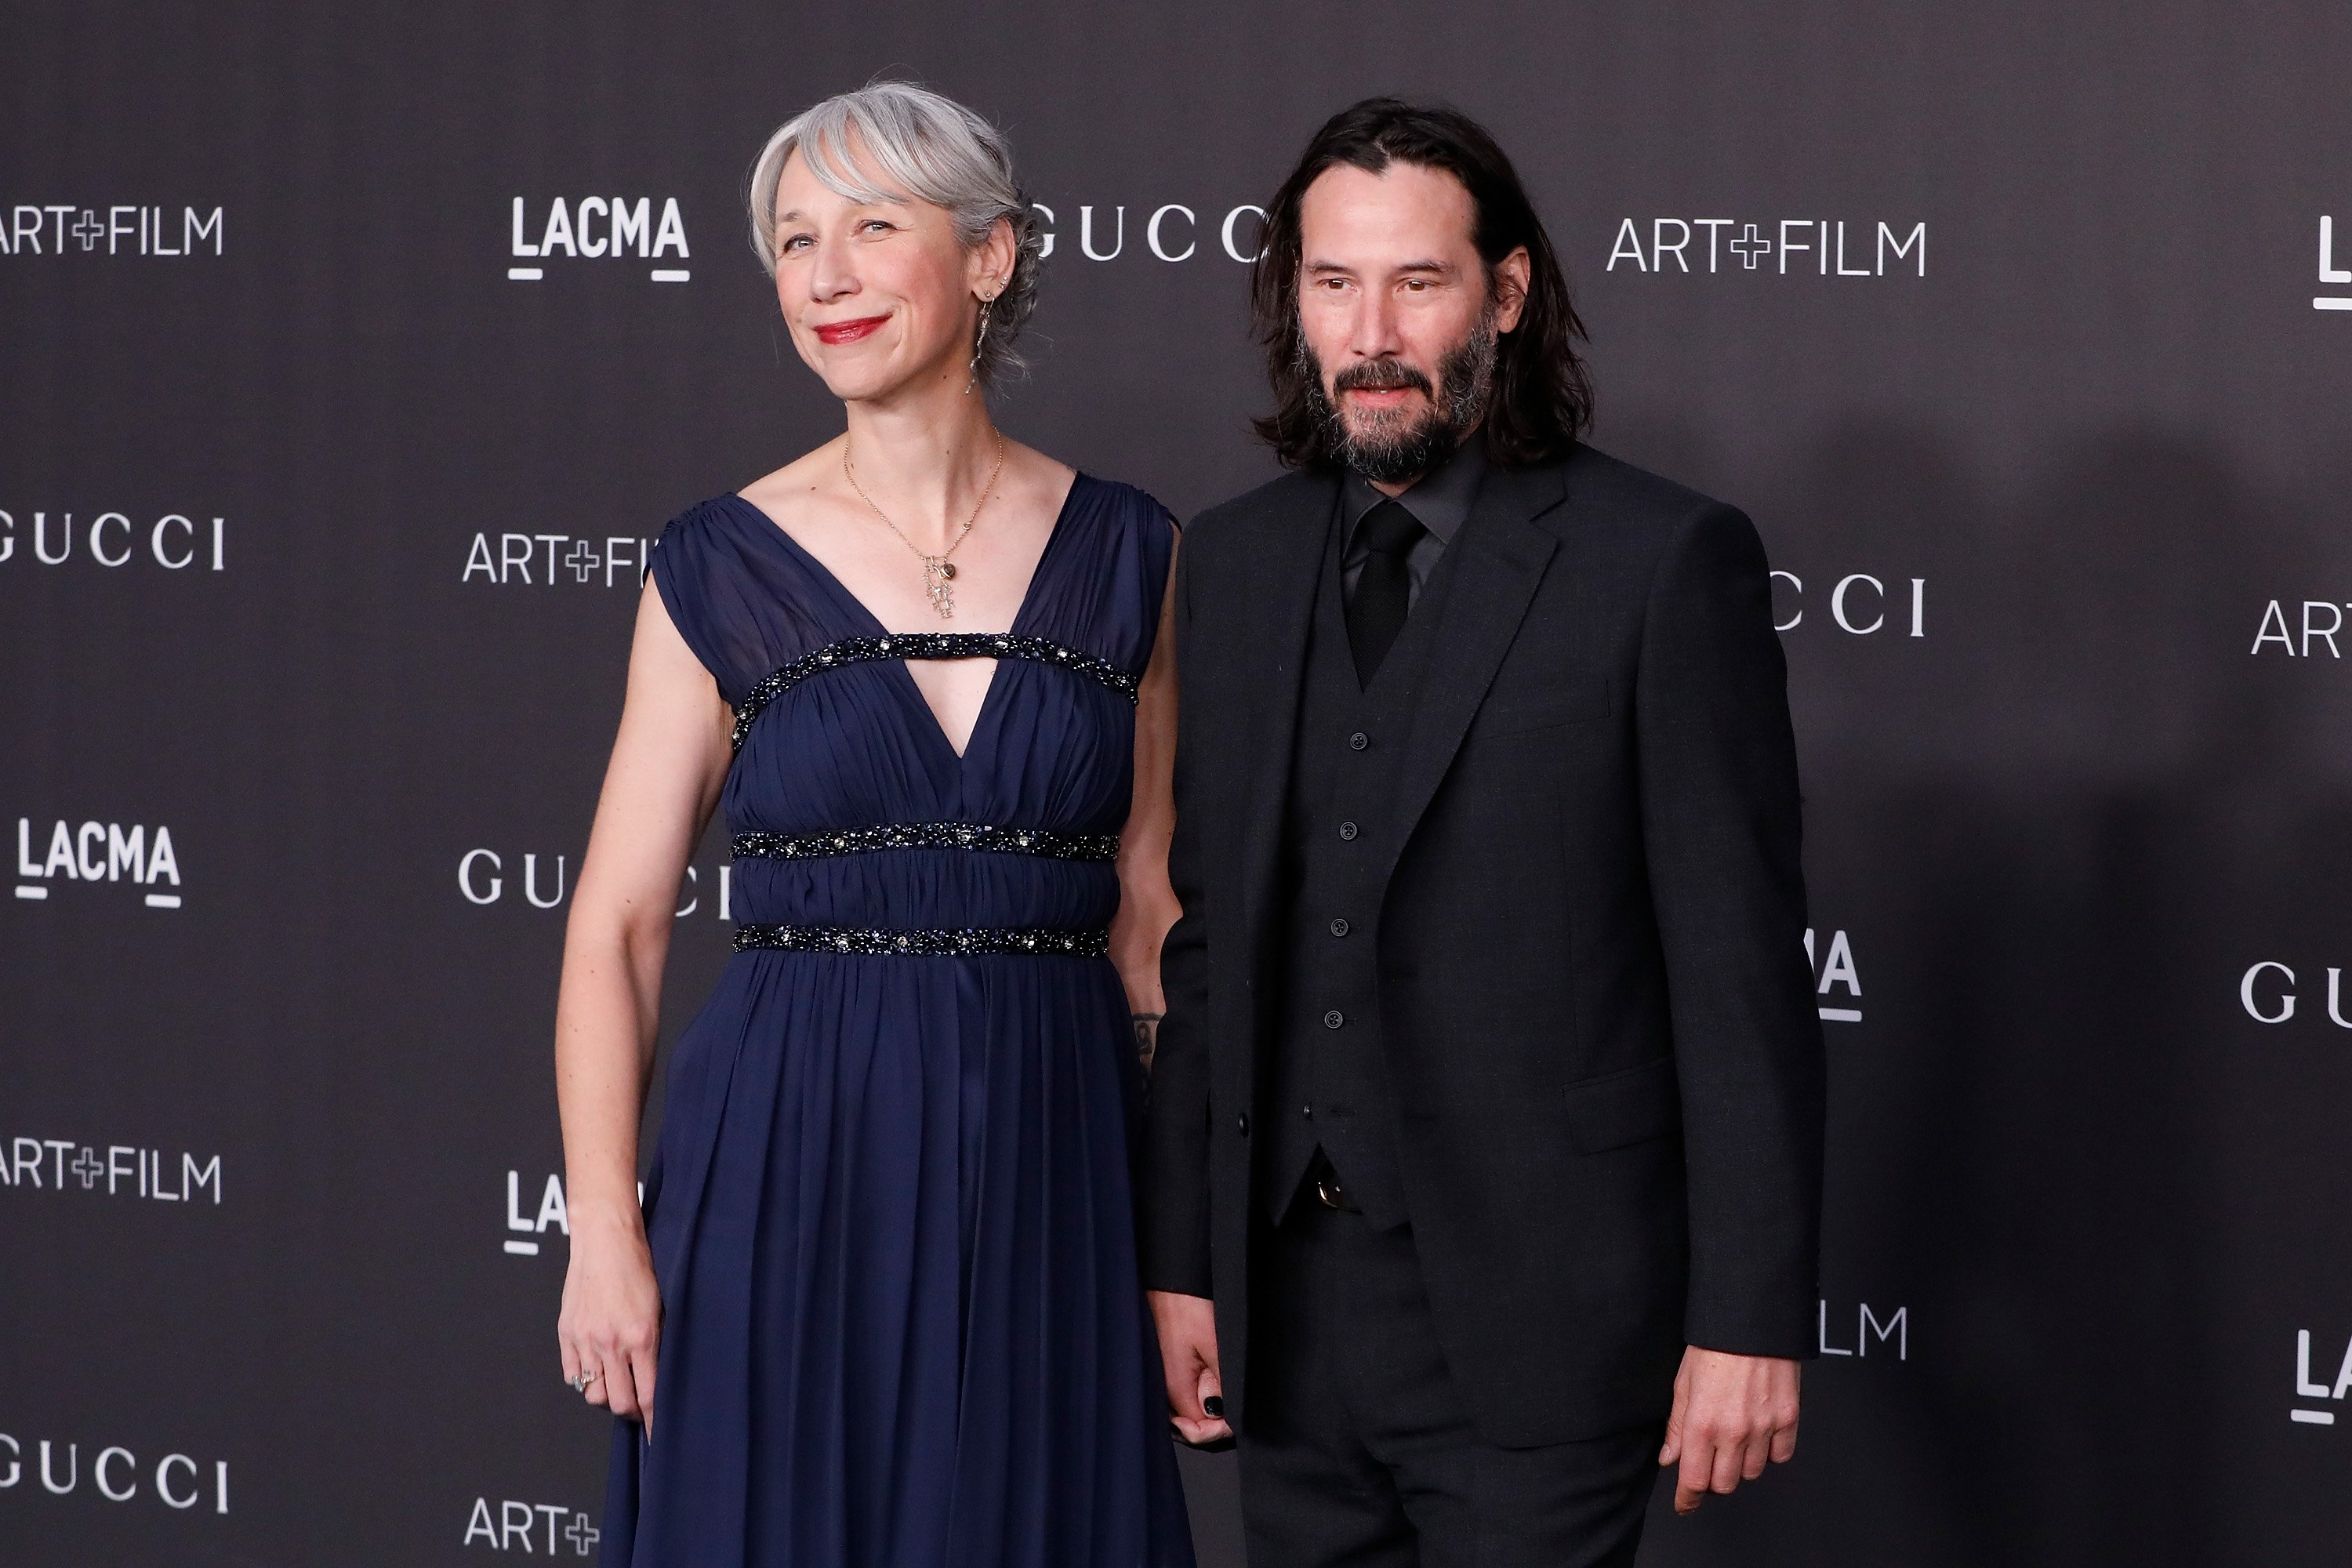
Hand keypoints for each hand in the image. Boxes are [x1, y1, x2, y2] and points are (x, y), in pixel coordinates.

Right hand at [558, 1214, 662, 1436]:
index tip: (657, 1436)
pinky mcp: (566, 1334)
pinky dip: (584, 1379)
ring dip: (607, 1395)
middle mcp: (611, 1344)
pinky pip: (573, 1375)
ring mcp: (585, 1340)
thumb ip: (657, 1344)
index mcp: (641, 1338)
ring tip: (617, 1383)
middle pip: (618, 1402)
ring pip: (593, 1393)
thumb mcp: (661, 1308)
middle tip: (639, 1407)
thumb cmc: (639, 1269)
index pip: (647, 1395)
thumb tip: (658, 1377)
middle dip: (631, 1412)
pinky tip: (596, 1369)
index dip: (652, 1421)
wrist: (606, 1241)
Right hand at [1148, 1290, 1229, 1444]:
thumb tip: (1227, 1419)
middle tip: (1237, 1403)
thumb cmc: (1187, 1305)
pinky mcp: (1171, 1369)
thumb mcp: (1214, 1345)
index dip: (1222, 1429)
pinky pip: (1190, 1394)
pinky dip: (1206, 1393)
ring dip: (1213, 1407)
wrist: (1170, 1279)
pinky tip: (1216, 1382)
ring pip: (1193, 1410)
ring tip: (1227, 1391)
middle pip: (1195, 1424)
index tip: (1238, 1418)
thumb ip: (1221, 1385)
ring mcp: (1167, 1380)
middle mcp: (1166, 1390)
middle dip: (1218, 1421)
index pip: (1200, 1432)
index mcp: (1174, 1389)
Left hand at [1658, 1348, 1798, 1513]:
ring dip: (1740, 1465)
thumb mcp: (1682, 1384)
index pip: (1693, 1480)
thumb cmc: (1713, 1346)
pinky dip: (1769, 1452)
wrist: (1751, 1321)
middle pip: (1724, 1484)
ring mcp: (1764, 1429)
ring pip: (1752, 1473)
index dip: (1687, 1499)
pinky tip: (1759, 1435)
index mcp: (1702, 1424)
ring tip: (1733, 1441)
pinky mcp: (1788, 1420)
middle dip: (1713, 1479)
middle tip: (1708, 1462)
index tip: (1685, 1504)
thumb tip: (1670, 1458)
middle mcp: (1733, 1432)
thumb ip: (1677, 1427)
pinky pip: (1780, 1456)